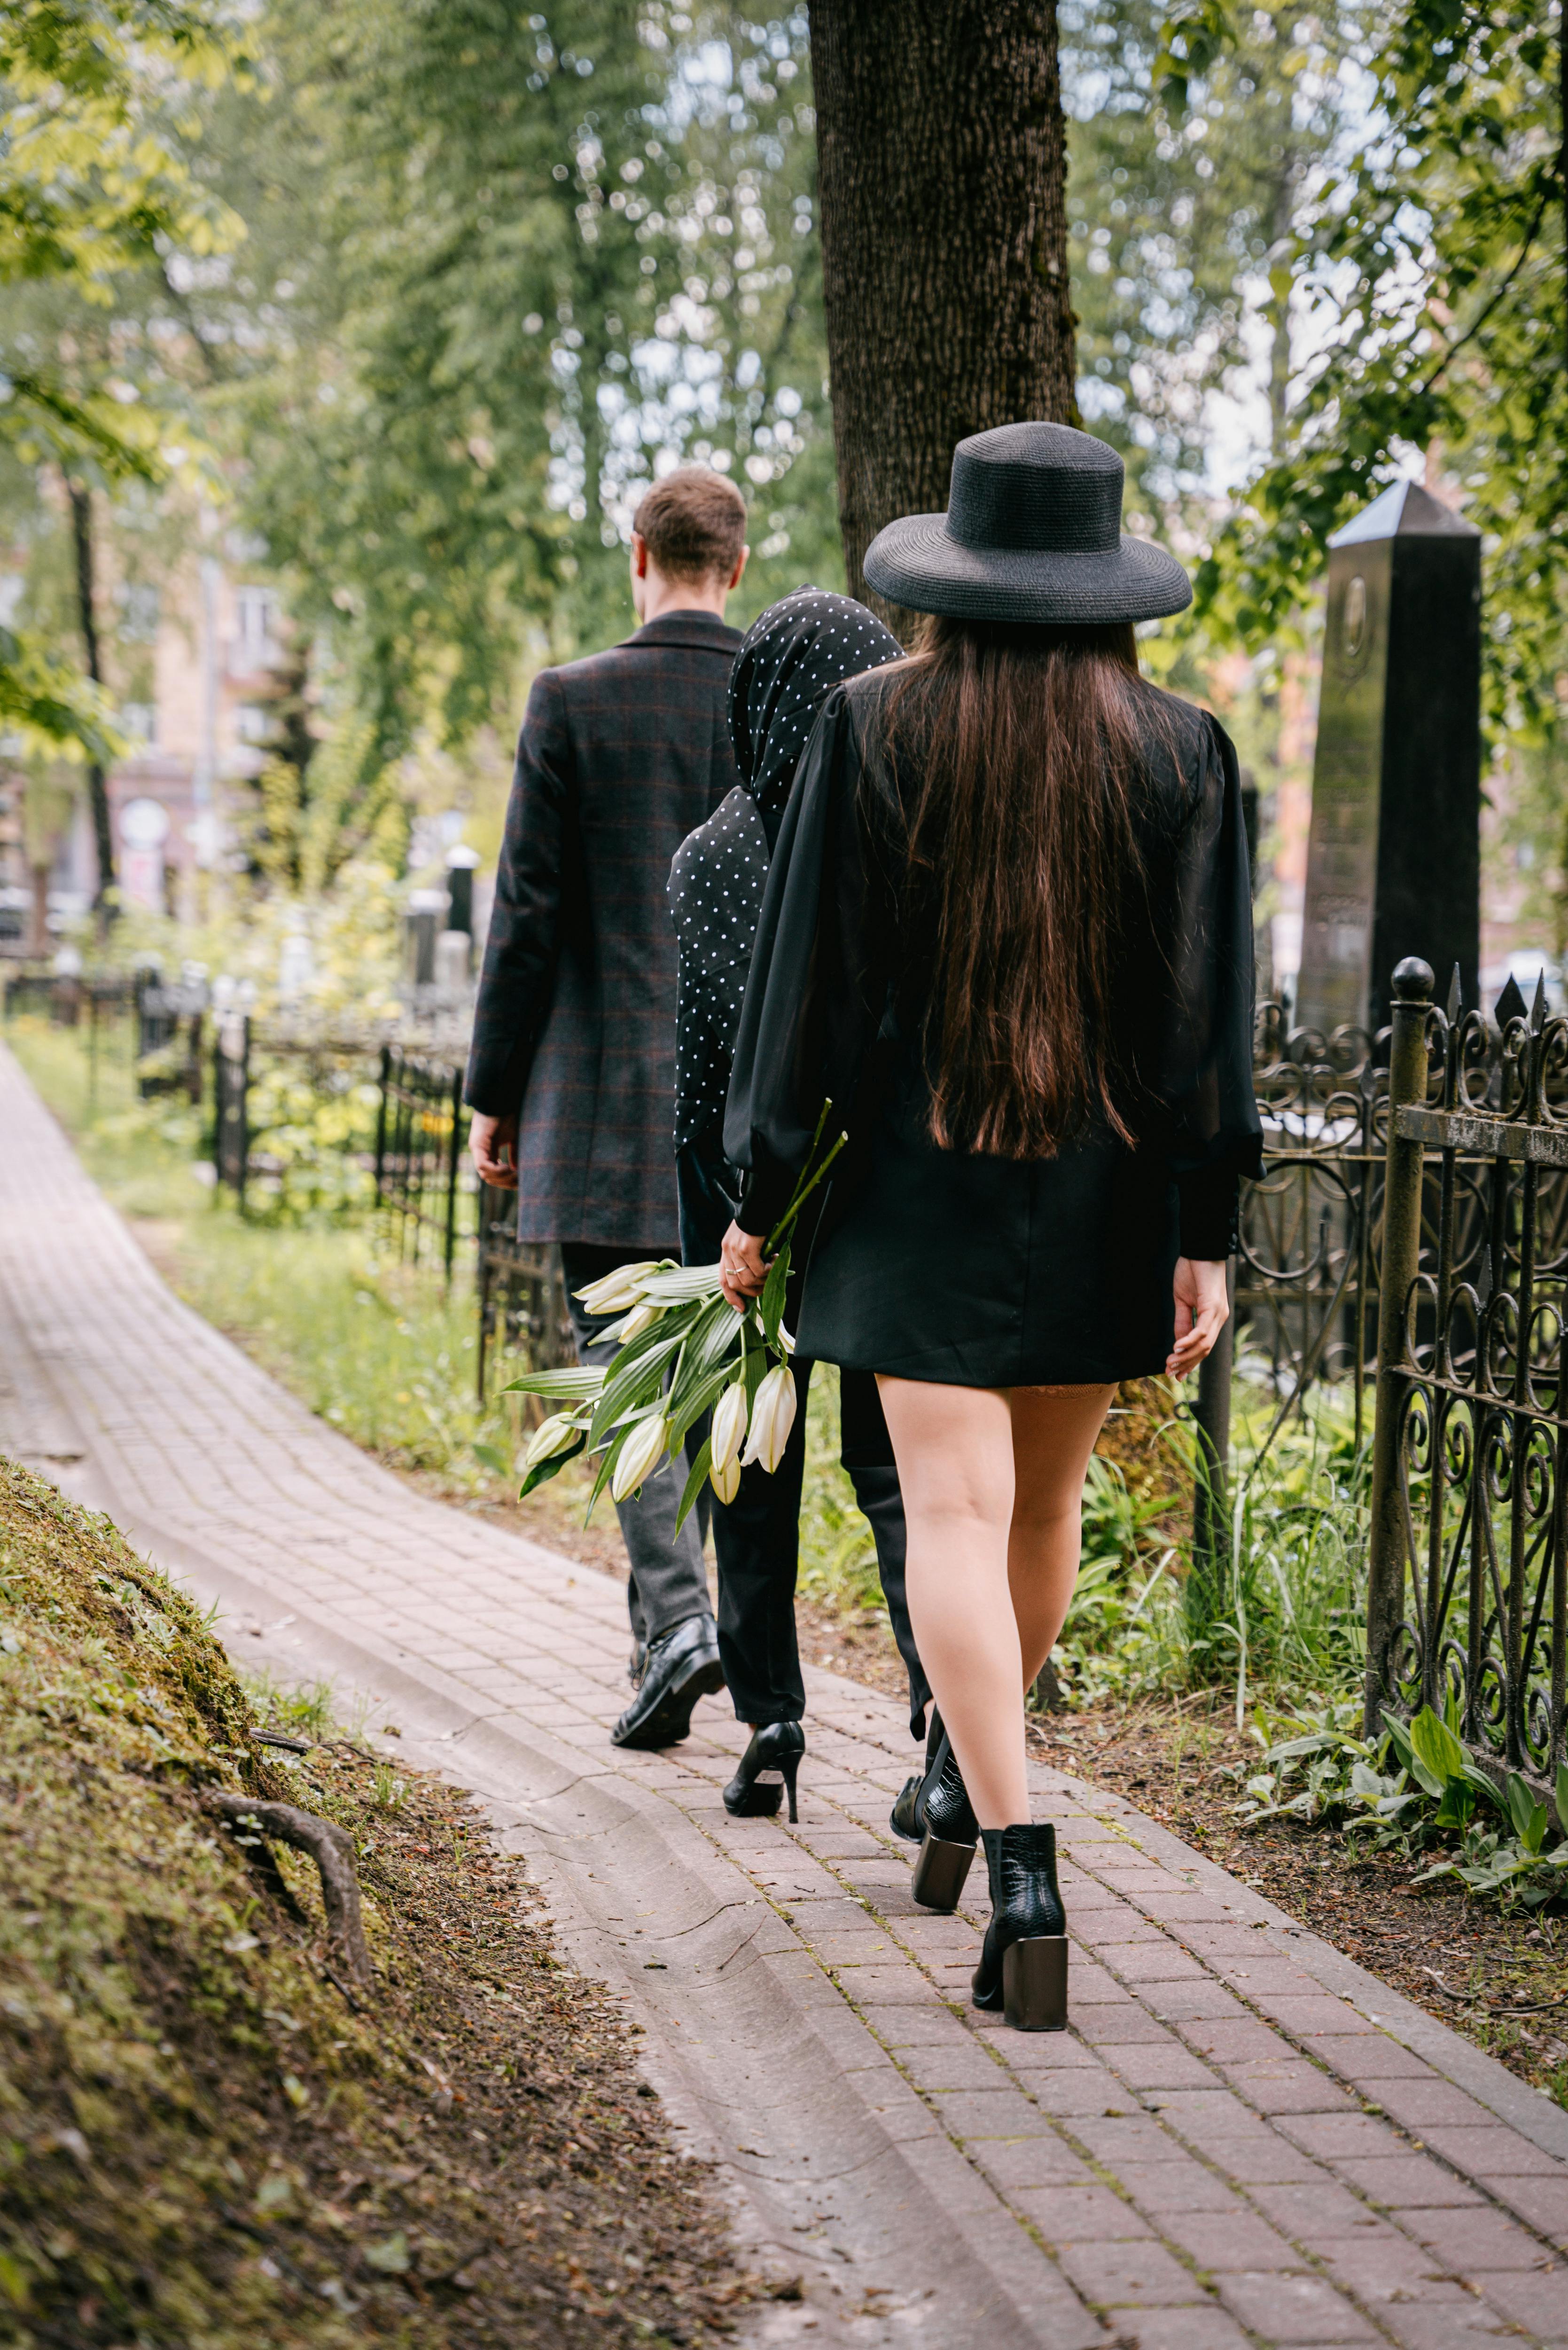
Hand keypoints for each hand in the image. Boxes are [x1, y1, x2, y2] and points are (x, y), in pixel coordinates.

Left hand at [470, 1110, 517, 1188]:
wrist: (501, 1098)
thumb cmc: (509, 1114)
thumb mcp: (514, 1138)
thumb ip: (515, 1153)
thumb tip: (517, 1169)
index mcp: (488, 1151)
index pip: (494, 1174)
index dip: (507, 1181)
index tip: (520, 1180)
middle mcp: (480, 1152)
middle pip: (490, 1178)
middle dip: (506, 1182)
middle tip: (520, 1180)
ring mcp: (477, 1149)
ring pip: (486, 1175)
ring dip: (502, 1178)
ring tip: (515, 1173)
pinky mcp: (477, 1145)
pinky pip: (483, 1166)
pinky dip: (496, 1170)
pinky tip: (508, 1167)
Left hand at [719, 1219, 769, 1311]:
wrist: (759, 1204)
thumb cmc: (756, 1221)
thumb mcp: (745, 1240)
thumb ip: (744, 1256)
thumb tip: (754, 1278)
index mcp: (725, 1250)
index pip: (722, 1280)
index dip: (730, 1297)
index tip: (741, 1308)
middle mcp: (727, 1251)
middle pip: (734, 1284)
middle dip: (750, 1292)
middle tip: (764, 1288)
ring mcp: (735, 1250)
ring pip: (747, 1280)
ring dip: (762, 1280)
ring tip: (772, 1269)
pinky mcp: (747, 1248)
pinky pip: (758, 1270)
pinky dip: (768, 1270)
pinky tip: (774, 1260)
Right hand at [1168, 1256, 1228, 1378]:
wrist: (1200, 1248)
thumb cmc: (1192, 1270)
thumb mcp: (1183, 1300)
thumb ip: (1182, 1321)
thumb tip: (1178, 1343)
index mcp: (1214, 1317)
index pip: (1203, 1346)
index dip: (1190, 1362)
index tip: (1177, 1374)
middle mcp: (1220, 1318)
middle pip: (1205, 1350)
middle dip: (1186, 1364)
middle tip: (1170, 1374)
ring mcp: (1219, 1313)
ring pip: (1204, 1344)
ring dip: (1186, 1356)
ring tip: (1170, 1364)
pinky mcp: (1213, 1306)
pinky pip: (1201, 1330)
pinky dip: (1188, 1340)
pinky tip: (1176, 1348)